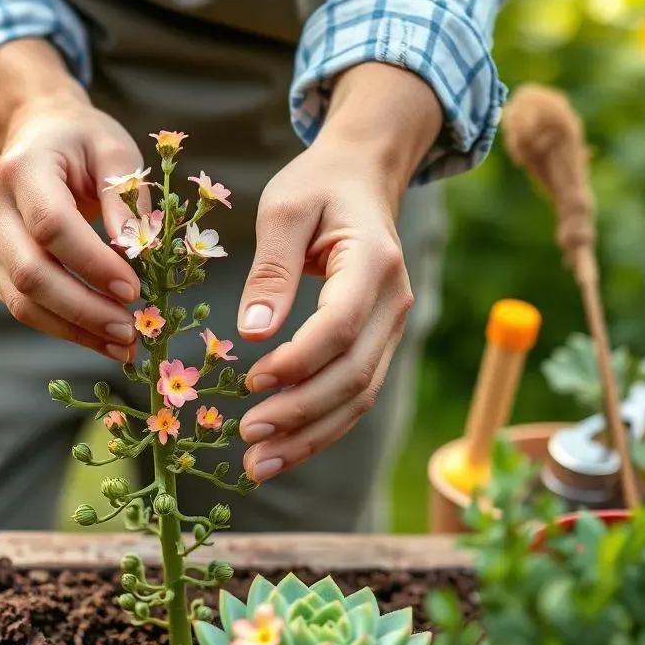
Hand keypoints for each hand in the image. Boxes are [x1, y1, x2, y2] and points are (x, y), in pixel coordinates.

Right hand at [0, 40, 147, 360]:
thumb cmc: (83, 141)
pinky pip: (26, 307)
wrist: (38, 134)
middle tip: (131, 331)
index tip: (134, 289)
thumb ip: (125, 197)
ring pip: (24, 300)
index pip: (52, 225)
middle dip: (84, 309)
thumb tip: (138, 251)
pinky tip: (104, 338)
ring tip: (124, 345)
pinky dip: (65, 328)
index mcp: (23, 169)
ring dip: (76, 329)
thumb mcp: (114, 150)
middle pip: (32, 272)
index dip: (92, 262)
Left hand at [236, 63, 443, 482]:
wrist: (364, 177)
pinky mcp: (378, 342)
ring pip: (359, 396)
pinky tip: (284, 450)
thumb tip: (252, 334)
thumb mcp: (284, 209)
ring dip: (311, 436)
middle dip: (301, 414)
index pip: (342, 326)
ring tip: (260, 466)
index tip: (251, 382)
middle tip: (249, 440)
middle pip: (354, 374)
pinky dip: (321, 427)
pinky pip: (355, 394)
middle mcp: (395, 301)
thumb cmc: (318, 186)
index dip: (299, 361)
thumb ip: (270, 269)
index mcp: (374, 262)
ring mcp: (393, 327)